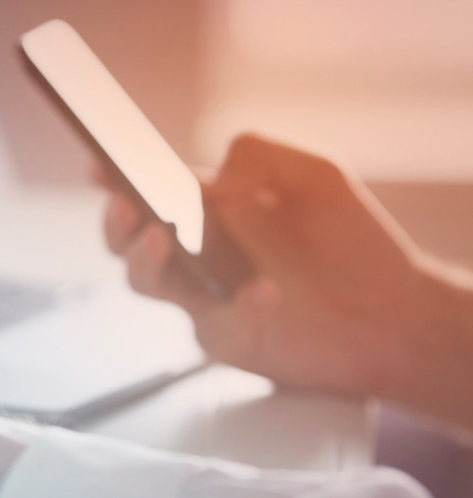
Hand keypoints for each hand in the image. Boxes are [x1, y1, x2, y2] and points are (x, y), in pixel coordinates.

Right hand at [101, 134, 449, 397]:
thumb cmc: (354, 243)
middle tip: (125, 205)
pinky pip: (214, 326)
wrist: (397, 314)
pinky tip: (266, 291)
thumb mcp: (316, 176)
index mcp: (208, 210)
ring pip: (148, 283)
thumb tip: (210, 181)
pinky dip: (239, 307)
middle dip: (115, 223)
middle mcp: (197, 254)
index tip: (100, 163)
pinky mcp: (228, 339)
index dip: (116, 179)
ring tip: (162, 237)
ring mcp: (206, 299)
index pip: (150, 191)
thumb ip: (261, 158)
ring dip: (144, 260)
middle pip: (127, 242)